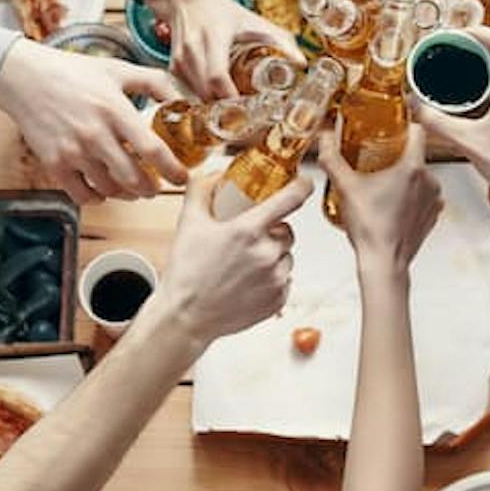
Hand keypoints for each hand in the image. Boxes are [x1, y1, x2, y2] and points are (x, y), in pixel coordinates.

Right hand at [0, 39, 184, 203]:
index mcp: (115, 110)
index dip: (172, 170)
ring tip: (132, 187)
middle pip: (133, 179)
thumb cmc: (73, 73)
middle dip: (151, 188)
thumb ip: (155, 83)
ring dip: (127, 193)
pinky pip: (82, 195)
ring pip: (110, 190)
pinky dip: (98, 197)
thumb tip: (184, 101)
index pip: (152, 150)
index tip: (182, 178)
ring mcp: (73, 152)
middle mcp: (95, 134)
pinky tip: (103, 188)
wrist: (25, 78)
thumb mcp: (119, 70)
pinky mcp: (54, 164)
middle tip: (156, 186)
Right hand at [146, 0, 300, 99]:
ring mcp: (179, 59)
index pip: (217, 76)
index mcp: (213, 36)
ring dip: (214, 107)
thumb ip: (279, 40)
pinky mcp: (173, 67)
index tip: (246, 110)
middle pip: (206, 92)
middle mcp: (192, 49)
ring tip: (234, 114)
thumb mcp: (252, 21)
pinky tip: (217, 102)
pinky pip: (188, 92)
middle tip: (246, 120)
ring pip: (196, 96)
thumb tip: (302, 63)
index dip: (230, 97)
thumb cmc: (220, 11)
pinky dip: (203, 100)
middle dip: (225, 110)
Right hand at [147, 170, 309, 343]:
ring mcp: (275, 279)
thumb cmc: (187, 272)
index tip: (303, 182)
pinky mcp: (278, 300)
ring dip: (273, 255)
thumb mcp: (189, 223)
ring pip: (287, 256)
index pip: (290, 198)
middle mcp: (266, 254)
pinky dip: (272, 277)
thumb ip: (201, 190)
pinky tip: (249, 281)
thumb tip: (214, 173)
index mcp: (248, 231)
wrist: (186, 317)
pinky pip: (285, 279)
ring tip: (245, 264)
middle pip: (287, 230)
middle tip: (249, 239)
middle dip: (273, 231)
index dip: (301, 186)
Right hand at [320, 125, 442, 276]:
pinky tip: (392, 203)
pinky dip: (412, 196)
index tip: (392, 127)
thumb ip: (333, 158)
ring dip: (404, 177)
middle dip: (396, 155)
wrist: (384, 262)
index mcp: (412, 168)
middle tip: (376, 161)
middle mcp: (430, 180)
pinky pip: (424, 195)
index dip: (404, 126)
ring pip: (420, 176)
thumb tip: (324, 139)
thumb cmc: (370, 229)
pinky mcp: (433, 215)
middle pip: (415, 155)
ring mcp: (434, 199)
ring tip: (382, 185)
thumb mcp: (345, 187)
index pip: (418, 130)